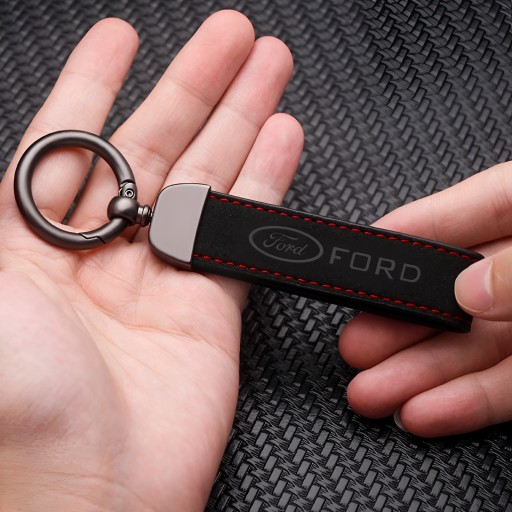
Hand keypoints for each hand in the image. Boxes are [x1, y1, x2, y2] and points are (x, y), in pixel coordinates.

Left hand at [0, 12, 302, 510]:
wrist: (86, 500)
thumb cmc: (15, 410)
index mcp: (30, 246)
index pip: (69, 142)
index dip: (95, 83)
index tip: (123, 36)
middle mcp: (98, 256)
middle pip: (154, 148)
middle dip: (192, 84)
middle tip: (229, 36)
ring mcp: (159, 280)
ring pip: (207, 181)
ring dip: (238, 120)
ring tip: (266, 68)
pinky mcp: (210, 309)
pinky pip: (241, 234)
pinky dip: (265, 183)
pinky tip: (281, 138)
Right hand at [339, 163, 511, 437]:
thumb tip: (466, 288)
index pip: (474, 207)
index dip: (417, 227)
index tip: (366, 251)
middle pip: (458, 288)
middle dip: (401, 320)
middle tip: (355, 343)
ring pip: (474, 345)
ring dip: (420, 373)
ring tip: (371, 391)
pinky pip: (511, 387)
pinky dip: (468, 405)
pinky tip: (424, 412)